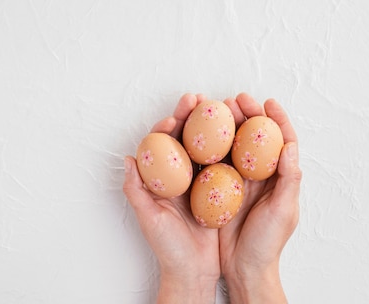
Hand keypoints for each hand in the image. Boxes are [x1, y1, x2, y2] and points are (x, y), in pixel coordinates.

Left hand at [123, 93, 218, 303]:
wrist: (193, 271)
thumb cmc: (168, 248)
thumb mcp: (150, 220)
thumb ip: (137, 191)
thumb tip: (129, 159)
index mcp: (162, 180)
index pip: (162, 145)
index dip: (167, 127)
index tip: (174, 116)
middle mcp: (180, 177)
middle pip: (185, 139)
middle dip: (190, 117)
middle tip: (198, 99)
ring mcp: (201, 181)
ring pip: (206, 146)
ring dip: (213, 126)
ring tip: (221, 107)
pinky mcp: (219, 189)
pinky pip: (225, 164)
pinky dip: (231, 147)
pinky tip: (239, 134)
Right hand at [219, 93, 301, 303]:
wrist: (243, 267)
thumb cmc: (268, 242)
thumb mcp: (284, 211)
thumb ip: (288, 179)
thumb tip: (290, 146)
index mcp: (279, 177)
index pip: (281, 140)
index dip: (276, 119)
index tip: (267, 102)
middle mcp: (259, 175)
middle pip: (254, 137)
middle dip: (246, 114)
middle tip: (234, 100)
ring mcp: (238, 180)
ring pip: (233, 145)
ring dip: (226, 125)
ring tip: (215, 109)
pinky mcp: (218, 188)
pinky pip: (214, 162)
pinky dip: (208, 146)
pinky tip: (199, 135)